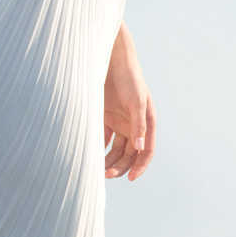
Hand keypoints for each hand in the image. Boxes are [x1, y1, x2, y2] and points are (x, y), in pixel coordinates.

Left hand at [102, 22, 153, 180]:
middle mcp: (134, 125)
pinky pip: (102, 139)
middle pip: (129, 154)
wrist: (110, 59)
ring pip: (115, 150)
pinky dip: (97, 148)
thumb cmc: (128, 77)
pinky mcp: (104, 117)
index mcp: (146, 122)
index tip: (131, 178)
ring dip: (108, 161)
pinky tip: (88, 155)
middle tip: (106, 174)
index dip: (140, 166)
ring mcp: (119, 122)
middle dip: (120, 166)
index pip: (146, 151)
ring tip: (96, 170)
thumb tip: (140, 148)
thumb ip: (138, 124)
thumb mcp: (136, 100)